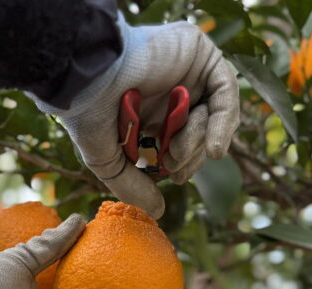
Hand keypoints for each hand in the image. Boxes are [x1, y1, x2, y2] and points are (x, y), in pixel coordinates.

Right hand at [30, 14, 239, 218]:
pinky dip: (224, 124)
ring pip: (216, 115)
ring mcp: (188, 71)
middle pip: (202, 132)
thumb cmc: (87, 112)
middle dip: (190, 156)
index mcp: (151, 113)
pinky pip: (227, 92)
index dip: (184, 164)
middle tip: (172, 163)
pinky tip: (215, 148)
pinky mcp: (200, 54)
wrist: (85, 74)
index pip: (183, 142)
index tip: (174, 178)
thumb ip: (133, 186)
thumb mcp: (108, 161)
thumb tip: (159, 212)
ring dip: (200, 142)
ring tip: (178, 150)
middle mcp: (172, 93)